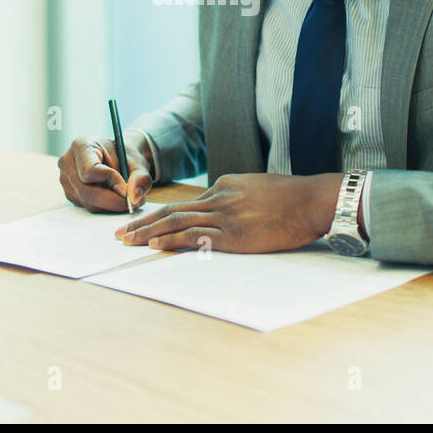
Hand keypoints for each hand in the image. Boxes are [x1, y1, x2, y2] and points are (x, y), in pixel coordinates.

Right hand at [58, 134, 153, 212]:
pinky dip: (105, 206)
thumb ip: (140, 178)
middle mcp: (67, 162)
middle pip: (86, 191)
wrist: (118, 158)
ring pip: (87, 202)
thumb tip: (134, 197)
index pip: (90, 170)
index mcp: (81, 145)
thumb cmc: (125, 156)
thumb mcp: (138, 162)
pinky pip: (87, 206)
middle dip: (112, 200)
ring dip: (111, 205)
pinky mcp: (70, 193)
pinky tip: (114, 197)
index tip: (126, 187)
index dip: (109, 181)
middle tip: (133, 203)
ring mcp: (66, 179)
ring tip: (128, 198)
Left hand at [112, 172, 342, 252]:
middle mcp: (219, 198)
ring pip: (176, 221)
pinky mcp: (233, 234)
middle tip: (119, 232)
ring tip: (126, 241)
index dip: (161, 215)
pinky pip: (194, 236)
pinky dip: (171, 240)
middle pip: (172, 210)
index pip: (187, 202)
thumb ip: (240, 199)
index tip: (143, 224)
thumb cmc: (294, 198)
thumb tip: (230, 213)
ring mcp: (225, 215)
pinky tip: (154, 245)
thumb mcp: (260, 190)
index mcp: (225, 186)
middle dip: (142, 222)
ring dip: (147, 232)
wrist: (313, 200)